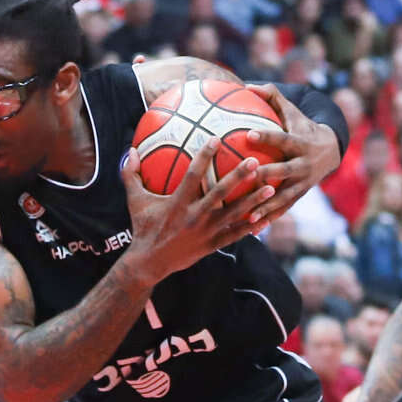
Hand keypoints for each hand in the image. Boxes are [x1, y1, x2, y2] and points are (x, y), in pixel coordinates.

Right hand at [121, 137, 274, 282]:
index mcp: (177, 203)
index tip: (217, 138)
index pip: (193, 174)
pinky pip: (235, 234)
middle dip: (239, 176)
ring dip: (254, 201)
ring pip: (234, 214)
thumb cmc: (143, 227)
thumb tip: (130, 150)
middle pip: (220, 193)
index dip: (204, 155)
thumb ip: (131, 174)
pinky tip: (266, 217)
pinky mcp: (212, 245)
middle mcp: (194, 216)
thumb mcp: (135, 200)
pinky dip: (251, 226)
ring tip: (272, 188)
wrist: (149, 263)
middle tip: (255, 161)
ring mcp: (206, 232)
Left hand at [240, 84, 340, 227]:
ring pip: (284, 197)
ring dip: (267, 206)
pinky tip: (251, 229)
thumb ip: (271, 96)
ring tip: (248, 214)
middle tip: (247, 177)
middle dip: (268, 175)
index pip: (282, 138)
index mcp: (300, 142)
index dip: (267, 136)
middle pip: (285, 171)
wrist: (331, 150)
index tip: (249, 134)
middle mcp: (304, 164)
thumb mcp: (291, 110)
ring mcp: (303, 183)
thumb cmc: (301, 126)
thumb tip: (246, 84)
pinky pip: (283, 210)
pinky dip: (269, 219)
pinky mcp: (299, 196)